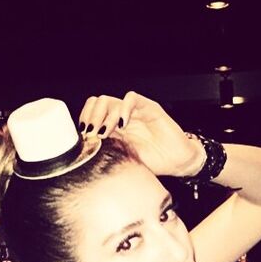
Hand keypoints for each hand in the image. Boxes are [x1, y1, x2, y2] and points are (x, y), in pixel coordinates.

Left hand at [78, 91, 204, 176]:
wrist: (177, 163)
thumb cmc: (153, 163)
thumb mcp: (123, 159)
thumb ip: (107, 151)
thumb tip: (86, 151)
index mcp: (113, 128)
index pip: (91, 113)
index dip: (84, 120)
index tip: (83, 136)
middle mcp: (121, 117)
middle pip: (97, 103)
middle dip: (90, 117)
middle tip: (92, 133)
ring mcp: (134, 112)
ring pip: (109, 101)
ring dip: (103, 116)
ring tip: (105, 132)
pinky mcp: (148, 108)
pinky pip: (131, 98)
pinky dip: (123, 109)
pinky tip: (122, 125)